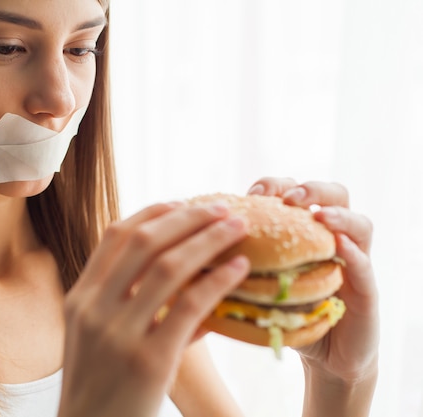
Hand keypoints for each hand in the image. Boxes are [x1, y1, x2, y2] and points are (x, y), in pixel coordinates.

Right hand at [59, 202, 249, 416]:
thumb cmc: (100, 388)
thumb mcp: (97, 339)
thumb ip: (125, 304)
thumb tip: (177, 276)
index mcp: (80, 298)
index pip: (114, 236)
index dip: (152, 213)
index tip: (182, 203)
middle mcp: (94, 309)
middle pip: (144, 242)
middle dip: (187, 218)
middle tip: (220, 208)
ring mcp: (118, 334)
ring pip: (168, 267)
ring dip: (208, 240)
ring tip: (237, 228)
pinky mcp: (148, 361)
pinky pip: (189, 307)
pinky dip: (218, 280)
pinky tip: (240, 269)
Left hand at [248, 178, 378, 381]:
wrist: (322, 356)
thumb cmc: (285, 314)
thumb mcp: (257, 283)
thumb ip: (236, 261)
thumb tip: (189, 248)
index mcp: (305, 230)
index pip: (294, 192)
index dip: (275, 186)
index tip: (253, 194)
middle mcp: (333, 238)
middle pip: (334, 195)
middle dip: (311, 190)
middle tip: (290, 199)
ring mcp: (354, 262)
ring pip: (359, 224)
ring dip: (339, 216)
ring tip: (319, 217)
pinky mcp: (366, 291)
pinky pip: (364, 266)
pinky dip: (353, 254)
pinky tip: (340, 248)